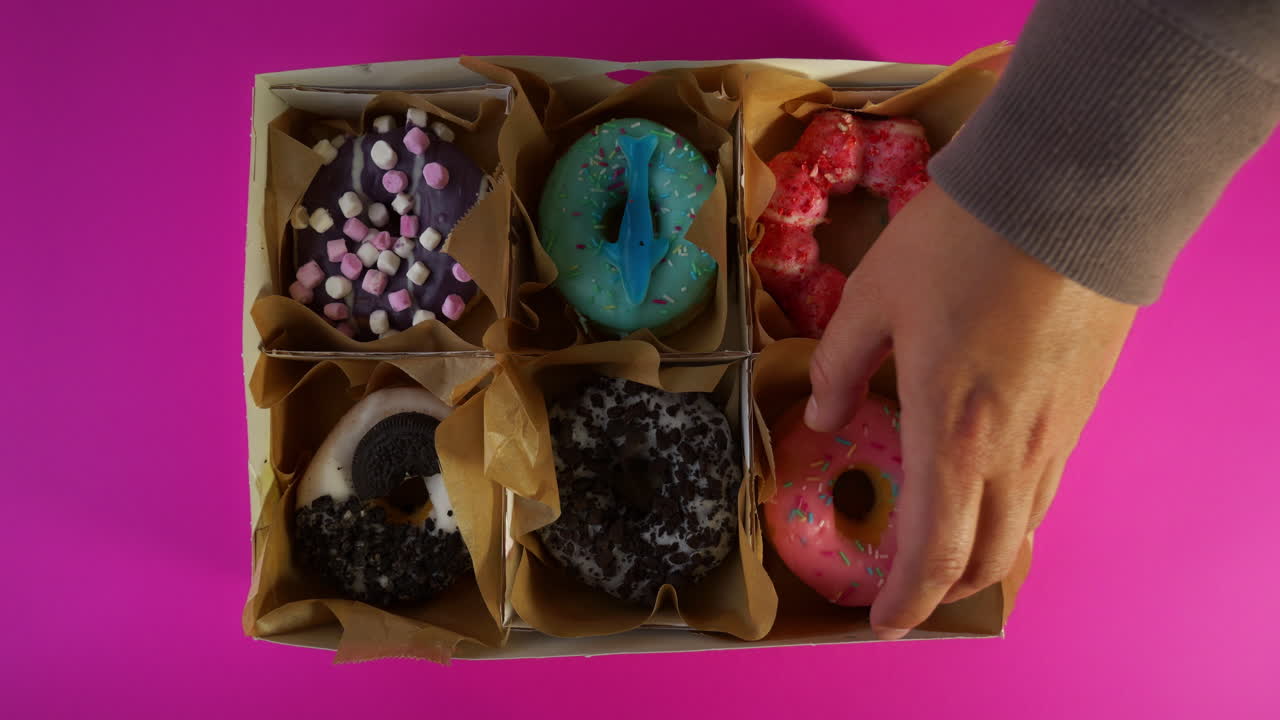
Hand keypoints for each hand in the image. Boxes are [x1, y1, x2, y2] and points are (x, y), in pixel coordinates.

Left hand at [805, 183, 1135, 639]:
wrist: (1070, 191)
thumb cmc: (960, 244)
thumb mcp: (872, 297)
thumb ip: (839, 365)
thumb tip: (820, 412)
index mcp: (950, 433)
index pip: (934, 553)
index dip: (906, 600)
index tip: (881, 620)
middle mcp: (1012, 452)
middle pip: (985, 559)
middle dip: (942, 590)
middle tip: (906, 588)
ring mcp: (1058, 433)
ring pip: (1024, 528)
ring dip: (981, 554)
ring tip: (944, 545)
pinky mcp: (1084, 407)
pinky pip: (1047, 485)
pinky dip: (1013, 511)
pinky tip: (988, 488)